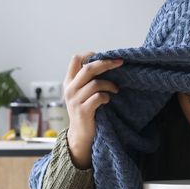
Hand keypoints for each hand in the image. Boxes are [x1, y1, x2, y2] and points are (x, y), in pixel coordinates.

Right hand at [64, 52, 122, 168]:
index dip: (89, 54)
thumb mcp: (81, 93)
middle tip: (120, 62)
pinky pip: (99, 97)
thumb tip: (106, 63)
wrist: (80, 135)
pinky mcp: (83, 111)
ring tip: (116, 89)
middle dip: (106, 63)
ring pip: (95, 83)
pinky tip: (108, 100)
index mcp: (69, 82)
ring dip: (110, 85)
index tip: (104, 55)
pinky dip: (107, 97)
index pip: (75, 60)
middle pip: (88, 68)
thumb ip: (87, 80)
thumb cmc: (85, 111)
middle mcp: (70, 89)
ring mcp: (75, 100)